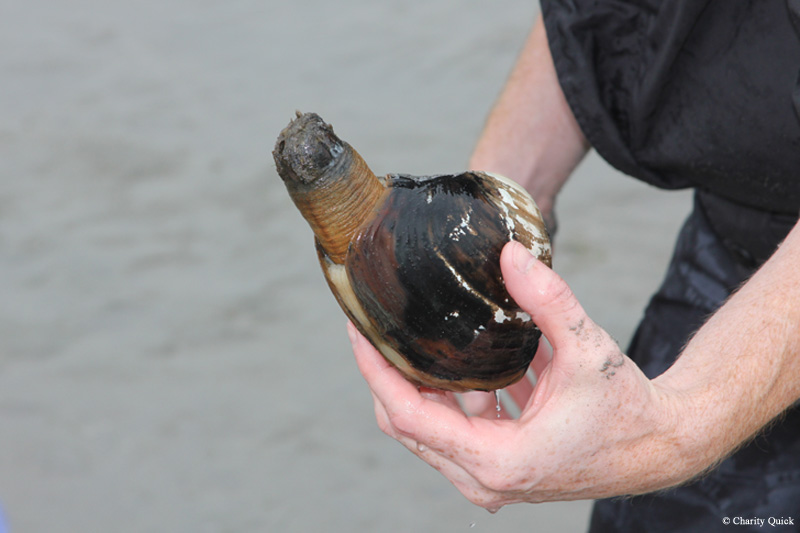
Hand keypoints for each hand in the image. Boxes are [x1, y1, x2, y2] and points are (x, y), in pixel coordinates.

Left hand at [349, 241, 683, 509]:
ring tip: (412, 341)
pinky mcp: (500, 470)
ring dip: (420, 386)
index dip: (376, 372)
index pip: (408, 416)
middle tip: (375, 329)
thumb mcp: (587, 348)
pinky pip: (456, 432)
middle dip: (387, 376)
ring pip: (429, 431)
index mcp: (496, 458)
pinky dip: (452, 399)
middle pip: (408, 426)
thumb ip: (547, 298)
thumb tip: (510, 254)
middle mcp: (485, 479)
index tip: (358, 333)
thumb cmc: (628, 407)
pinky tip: (463, 364)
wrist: (661, 447)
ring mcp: (491, 480)